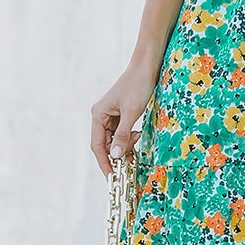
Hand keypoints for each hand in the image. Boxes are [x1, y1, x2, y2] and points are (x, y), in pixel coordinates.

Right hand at [91, 56, 159, 176]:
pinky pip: (121, 133)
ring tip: (135, 142)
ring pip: (114, 140)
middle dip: (117, 154)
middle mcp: (101, 116)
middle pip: (105, 144)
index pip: (97, 146)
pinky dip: (128, 138)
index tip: (112, 177)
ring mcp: (111, 115)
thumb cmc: (138, 85)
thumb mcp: (132, 112)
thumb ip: (123, 135)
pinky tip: (136, 135)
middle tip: (129, 164)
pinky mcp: (121, 114)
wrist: (147, 66)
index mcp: (98, 115)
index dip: (104, 162)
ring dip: (124, 146)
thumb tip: (115, 156)